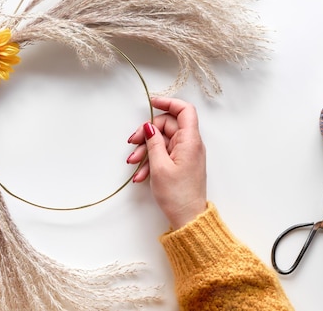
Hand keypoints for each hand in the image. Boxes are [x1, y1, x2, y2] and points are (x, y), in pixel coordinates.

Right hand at [127, 97, 206, 229]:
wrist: (188, 219)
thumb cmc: (177, 194)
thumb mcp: (159, 166)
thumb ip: (153, 142)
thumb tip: (149, 126)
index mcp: (190, 141)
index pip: (184, 110)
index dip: (168, 102)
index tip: (151, 102)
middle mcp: (190, 144)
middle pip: (167, 126)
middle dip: (147, 133)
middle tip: (132, 144)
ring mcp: (185, 154)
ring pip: (163, 141)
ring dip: (146, 151)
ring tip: (133, 164)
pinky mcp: (180, 164)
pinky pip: (164, 155)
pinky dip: (151, 162)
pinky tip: (140, 175)